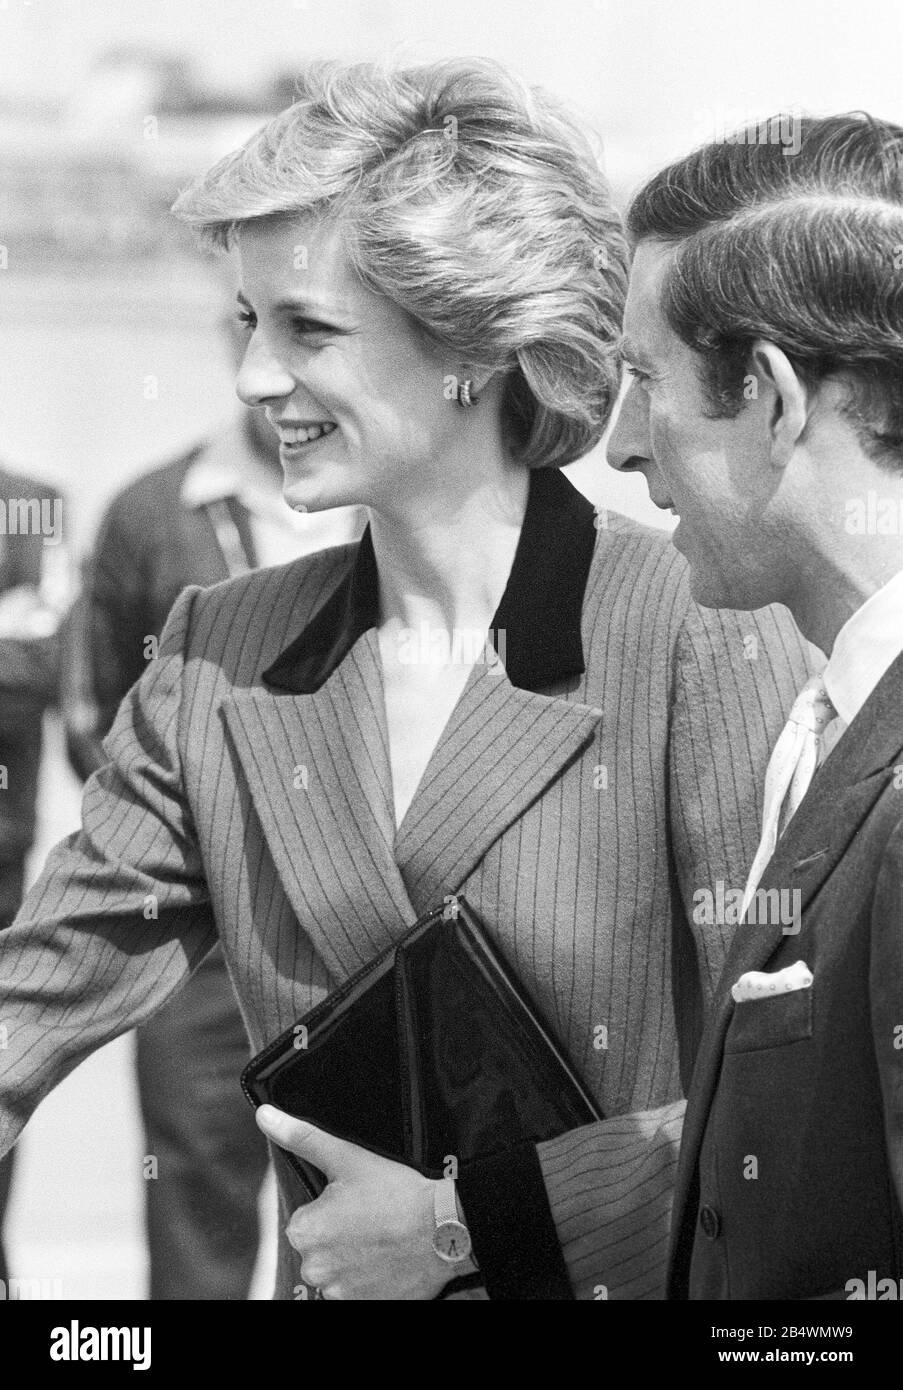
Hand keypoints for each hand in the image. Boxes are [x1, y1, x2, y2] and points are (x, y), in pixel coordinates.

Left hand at [256, 1104, 462, 1299]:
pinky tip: (387, 1259)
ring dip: (355, 1257)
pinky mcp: (361, 1305)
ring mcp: (338, 1291)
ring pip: (338, 1268)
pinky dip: (368, 1278)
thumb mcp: (346, 1157)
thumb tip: (265, 1116)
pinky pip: (356, 1289)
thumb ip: (301, 1137)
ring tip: (383, 1239)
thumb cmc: (396, 1193)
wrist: (444, 1230)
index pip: (308, 1218)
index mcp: (303, 1231)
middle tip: (373, 1218)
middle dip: (342, 1233)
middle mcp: (314, 1267)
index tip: (359, 1202)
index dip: (334, 1207)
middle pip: (321, 1245)